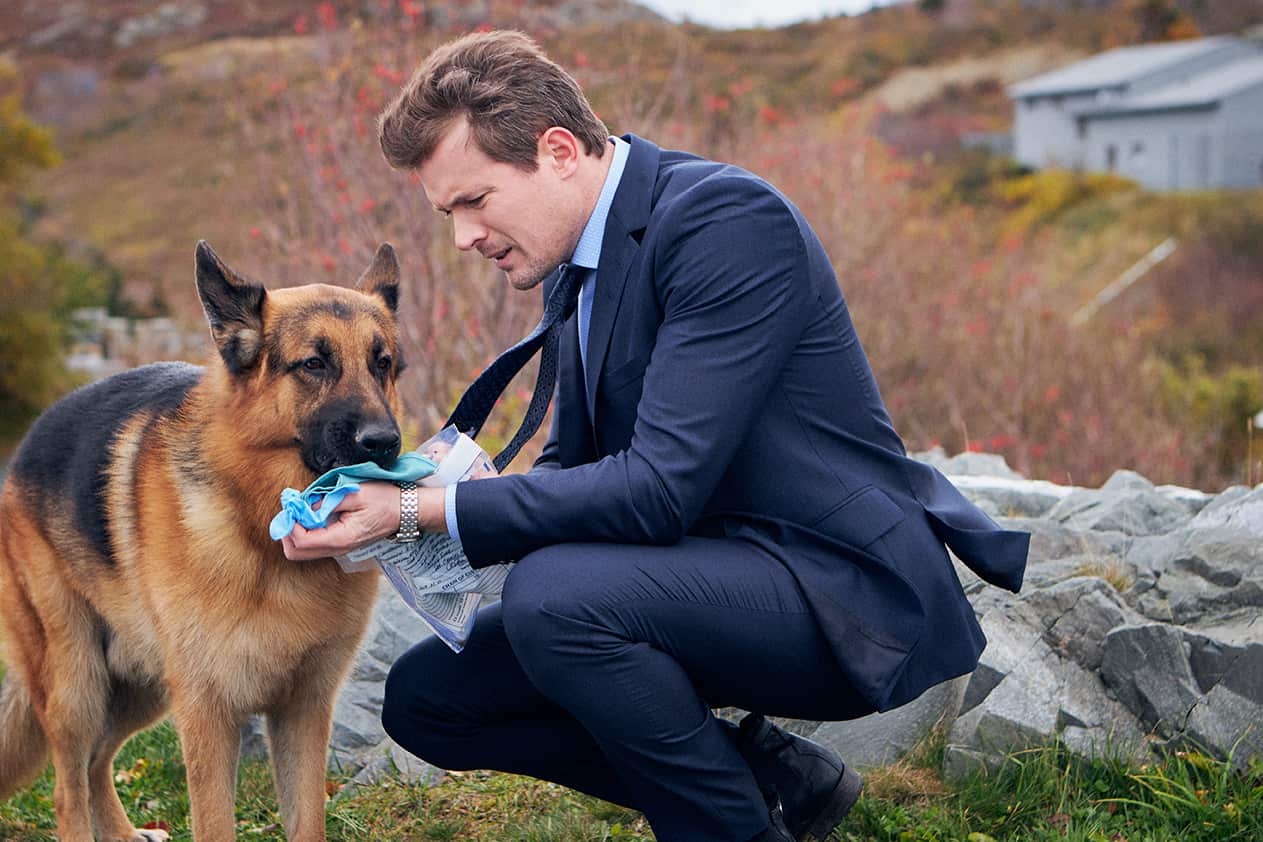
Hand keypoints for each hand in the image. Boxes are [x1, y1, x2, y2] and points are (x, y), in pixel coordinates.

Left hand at [282, 481, 440, 560]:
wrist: (406, 511)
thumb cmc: (385, 500)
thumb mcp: (355, 494)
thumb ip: (326, 501)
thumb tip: (303, 505)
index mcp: (341, 538)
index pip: (302, 541)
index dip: (290, 524)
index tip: (292, 504)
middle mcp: (338, 549)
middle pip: (296, 553)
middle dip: (286, 531)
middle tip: (290, 509)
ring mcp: (339, 548)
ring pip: (303, 551)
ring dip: (294, 531)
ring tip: (299, 509)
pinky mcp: (340, 543)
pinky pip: (313, 544)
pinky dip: (304, 531)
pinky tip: (310, 513)